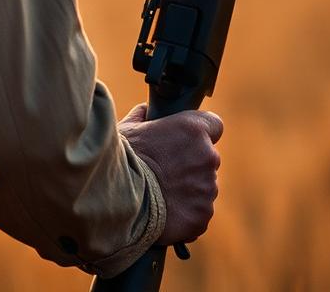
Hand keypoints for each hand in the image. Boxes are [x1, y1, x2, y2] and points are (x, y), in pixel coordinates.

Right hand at [118, 104, 222, 246]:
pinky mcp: (201, 216)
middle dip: (191, 166)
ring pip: (203, 189)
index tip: (188, 142)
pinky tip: (164, 215)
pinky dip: (185, 215)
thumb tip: (145, 112)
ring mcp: (207, 189)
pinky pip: (198, 214)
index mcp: (194, 130)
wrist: (115, 200)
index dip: (201, 134)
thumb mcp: (128, 129)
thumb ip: (143, 117)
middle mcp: (207, 157)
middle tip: (166, 174)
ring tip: (160, 196)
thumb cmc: (120, 161)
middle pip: (207, 160)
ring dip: (189, 192)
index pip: (214, 125)